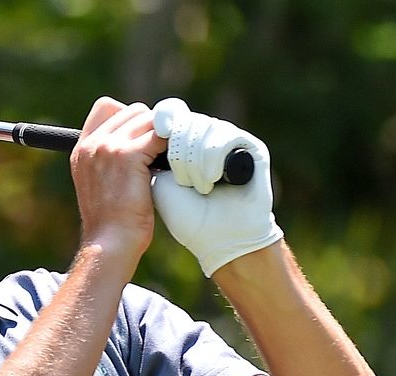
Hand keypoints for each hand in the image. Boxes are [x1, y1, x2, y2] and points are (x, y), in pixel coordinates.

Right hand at [70, 98, 165, 260]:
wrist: (110, 243)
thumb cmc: (113, 223)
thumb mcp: (102, 186)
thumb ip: (111, 161)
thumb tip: (144, 143)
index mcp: (82, 150)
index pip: (106, 107)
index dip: (130, 118)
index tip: (143, 140)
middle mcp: (91, 144)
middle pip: (133, 111)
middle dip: (151, 128)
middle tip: (161, 153)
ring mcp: (108, 147)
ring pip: (148, 119)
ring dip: (163, 136)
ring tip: (168, 159)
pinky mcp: (128, 154)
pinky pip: (160, 134)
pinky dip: (171, 145)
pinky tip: (173, 163)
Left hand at [150, 98, 283, 276]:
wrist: (219, 239)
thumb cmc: (187, 216)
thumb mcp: (158, 179)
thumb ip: (150, 150)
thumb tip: (143, 120)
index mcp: (185, 144)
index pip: (172, 116)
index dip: (163, 122)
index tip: (156, 136)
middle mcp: (208, 138)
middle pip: (187, 119)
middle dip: (179, 149)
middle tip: (181, 180)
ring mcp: (231, 141)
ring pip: (205, 127)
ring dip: (195, 160)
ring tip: (198, 187)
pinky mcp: (252, 148)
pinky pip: (226, 136)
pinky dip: (214, 158)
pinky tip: (212, 180)